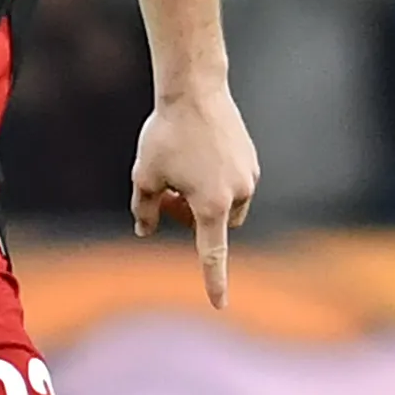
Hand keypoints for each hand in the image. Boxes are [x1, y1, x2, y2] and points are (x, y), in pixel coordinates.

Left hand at [130, 86, 257, 308]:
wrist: (195, 89)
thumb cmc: (166, 133)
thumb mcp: (144, 175)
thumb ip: (143, 209)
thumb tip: (144, 230)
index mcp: (211, 205)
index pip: (213, 253)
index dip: (215, 281)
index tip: (220, 304)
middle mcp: (238, 193)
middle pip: (215, 226)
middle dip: (191, 219)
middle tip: (166, 197)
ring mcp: (248, 175)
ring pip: (226, 205)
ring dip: (204, 200)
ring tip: (179, 172)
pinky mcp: (251, 158)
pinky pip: (233, 182)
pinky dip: (215, 180)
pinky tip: (195, 154)